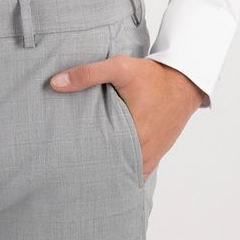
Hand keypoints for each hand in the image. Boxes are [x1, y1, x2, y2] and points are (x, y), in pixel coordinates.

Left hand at [49, 56, 204, 178]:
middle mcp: (143, 152)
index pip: (100, 158)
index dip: (82, 161)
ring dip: (108, 169)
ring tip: (84, 167)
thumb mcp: (119, 67)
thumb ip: (87, 74)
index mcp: (133, 136)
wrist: (183, 82)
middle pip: (111, 168)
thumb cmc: (152, 76)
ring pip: (124, 171)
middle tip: (68, 165)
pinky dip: (123, 168)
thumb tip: (55, 83)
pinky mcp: (155, 154)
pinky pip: (136, 169)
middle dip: (92, 168)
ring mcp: (150, 156)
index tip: (63, 160)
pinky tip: (107, 165)